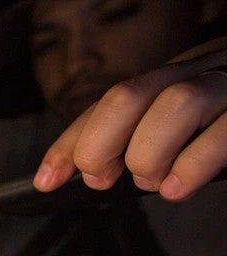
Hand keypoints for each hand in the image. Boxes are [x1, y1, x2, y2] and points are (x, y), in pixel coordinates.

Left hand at [34, 35, 226, 200]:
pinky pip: (225, 129)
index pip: (107, 104)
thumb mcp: (187, 125)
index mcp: (173, 76)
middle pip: (130, 95)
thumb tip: (94, 170)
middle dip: (100, 143)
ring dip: (148, 153)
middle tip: (102, 176)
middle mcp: (200, 70)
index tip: (47, 179)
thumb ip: (145, 139)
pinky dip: (193, 163)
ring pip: (175, 104)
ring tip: (150, 179)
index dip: (70, 142)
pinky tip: (178, 185)